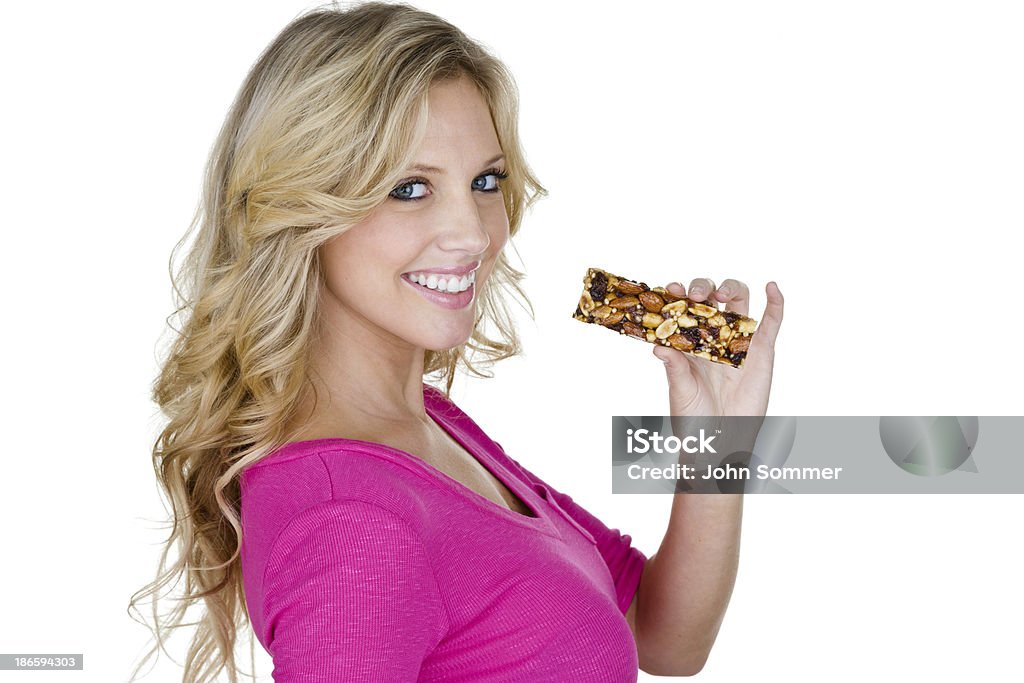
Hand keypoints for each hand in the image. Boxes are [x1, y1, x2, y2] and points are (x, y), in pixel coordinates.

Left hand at [651, 278, 783, 416]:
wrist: (720, 440)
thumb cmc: (695, 418)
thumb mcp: (681, 391)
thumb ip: (674, 368)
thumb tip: (657, 346)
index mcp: (690, 341)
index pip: (684, 309)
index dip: (678, 295)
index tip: (670, 289)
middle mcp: (714, 335)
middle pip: (711, 298)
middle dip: (702, 288)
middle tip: (695, 295)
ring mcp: (739, 341)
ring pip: (740, 301)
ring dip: (730, 288)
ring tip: (720, 294)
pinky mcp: (762, 352)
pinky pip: (772, 323)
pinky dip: (776, 303)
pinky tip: (772, 287)